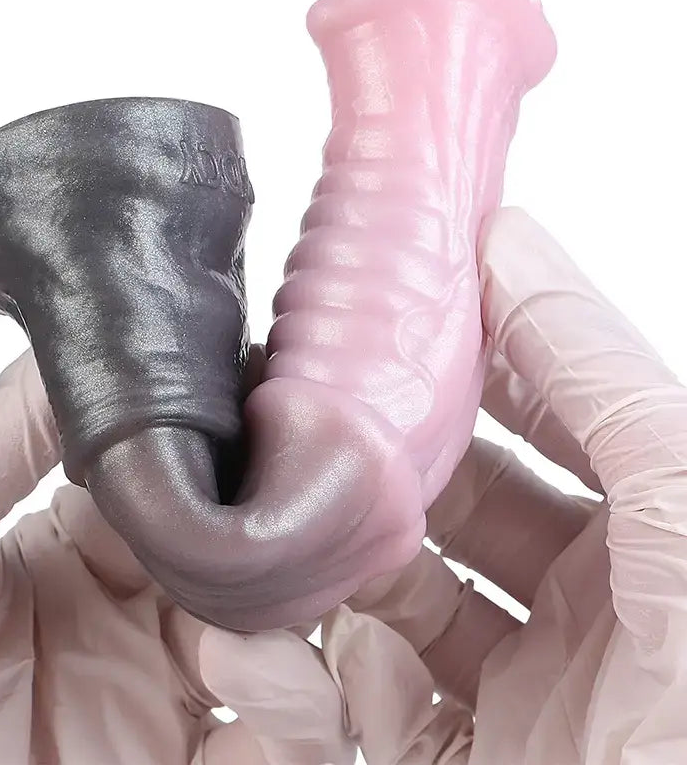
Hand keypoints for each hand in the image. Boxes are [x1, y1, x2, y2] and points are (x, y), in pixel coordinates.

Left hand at [0, 349, 280, 763]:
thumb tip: (83, 330)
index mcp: (74, 545)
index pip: (182, 478)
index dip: (230, 443)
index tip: (274, 405)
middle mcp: (128, 616)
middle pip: (244, 555)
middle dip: (282, 526)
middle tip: (306, 495)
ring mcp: (154, 702)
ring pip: (282, 646)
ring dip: (292, 616)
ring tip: (253, 599)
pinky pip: (275, 753)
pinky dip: (294, 715)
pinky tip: (243, 673)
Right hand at [197, 207, 686, 763]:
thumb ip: (597, 373)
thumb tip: (512, 236)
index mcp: (670, 542)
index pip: (557, 408)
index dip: (481, 343)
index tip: (392, 292)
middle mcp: (609, 619)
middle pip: (470, 497)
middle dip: (392, 444)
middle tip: (313, 392)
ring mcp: (536, 702)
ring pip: (409, 594)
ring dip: (348, 551)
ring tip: (288, 498)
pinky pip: (379, 699)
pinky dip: (331, 658)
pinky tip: (299, 622)